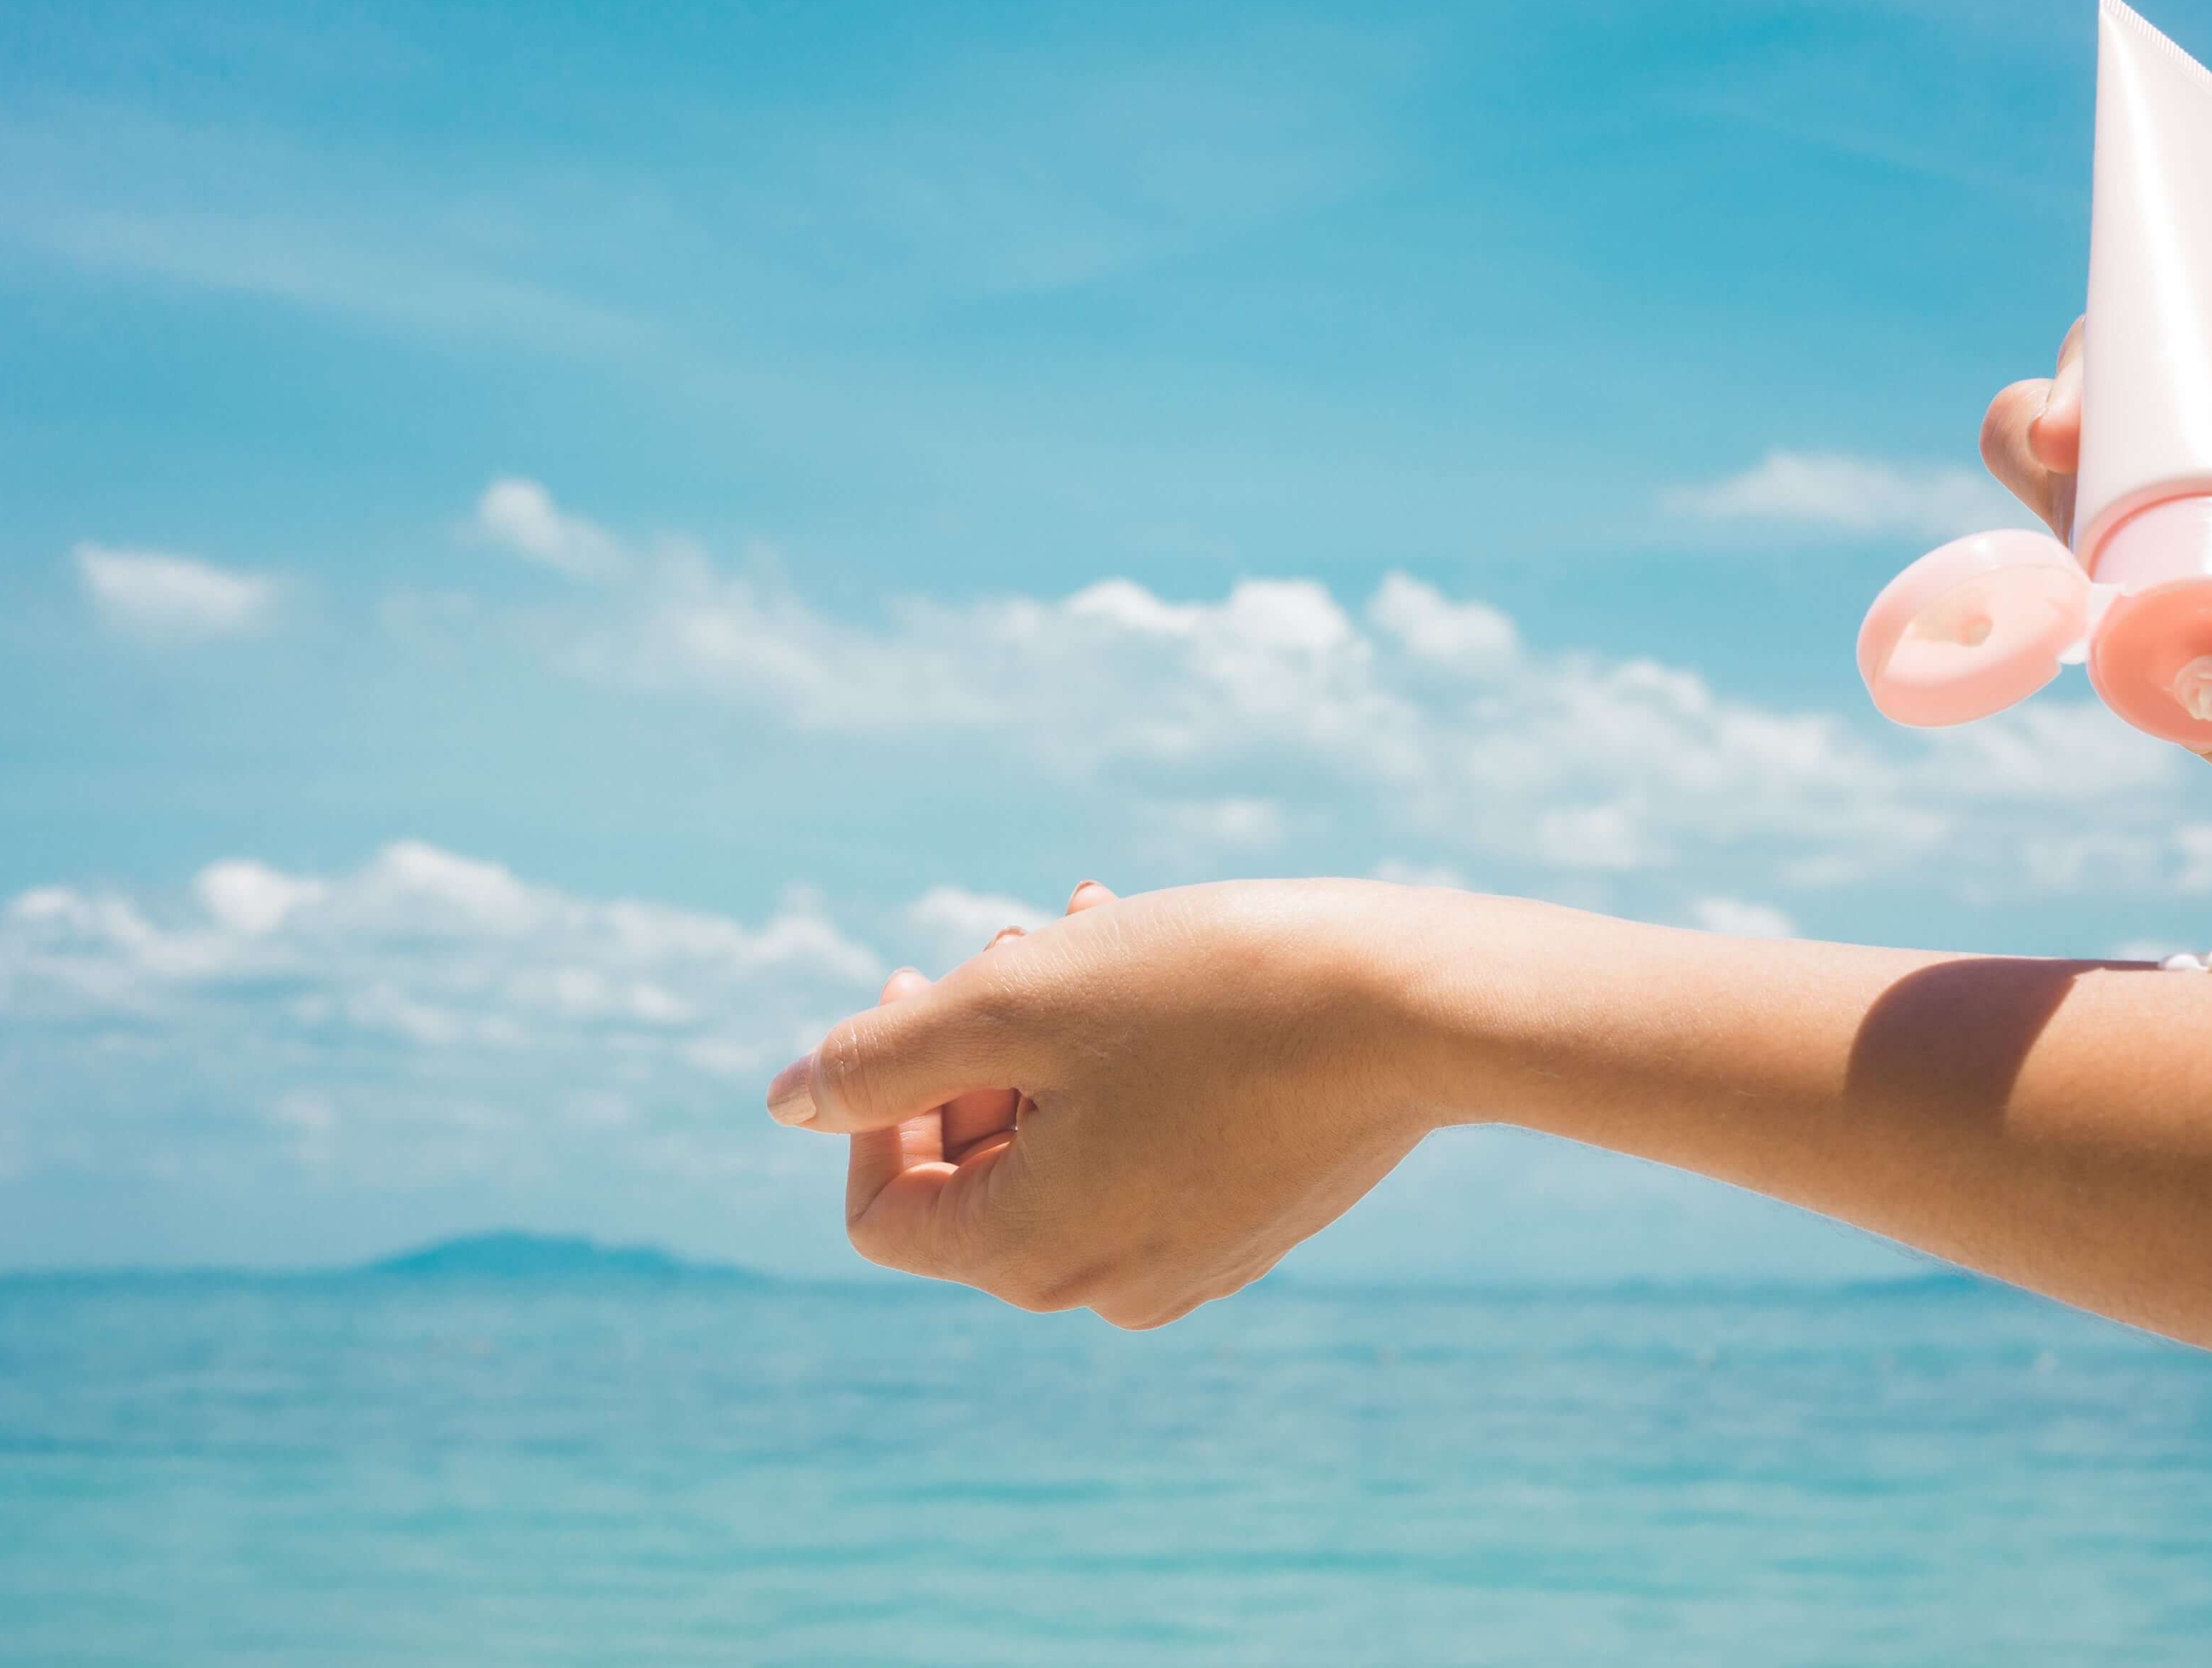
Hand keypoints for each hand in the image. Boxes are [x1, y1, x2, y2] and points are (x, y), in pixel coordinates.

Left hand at [768, 880, 1438, 1326]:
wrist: (1422, 1005)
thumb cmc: (1211, 992)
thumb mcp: (1016, 1000)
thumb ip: (881, 1058)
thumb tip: (789, 1102)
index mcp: (1030, 1255)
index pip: (883, 1209)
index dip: (877, 1099)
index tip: (925, 986)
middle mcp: (1106, 1288)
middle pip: (977, 1170)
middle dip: (977, 1045)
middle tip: (1025, 934)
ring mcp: (1190, 1263)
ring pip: (1065, 1143)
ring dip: (1054, 1034)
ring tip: (1095, 922)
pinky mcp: (1256, 1219)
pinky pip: (1149, 1148)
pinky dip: (1129, 1062)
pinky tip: (1167, 961)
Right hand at [1981, 227, 2211, 991]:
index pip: (2146, 370)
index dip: (2092, 370)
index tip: (2081, 399)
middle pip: (2080, 468)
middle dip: (2070, 465)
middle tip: (2089, 467)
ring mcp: (2208, 614)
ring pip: (2104, 575)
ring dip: (2209, 579)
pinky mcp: (2208, 715)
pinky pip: (2157, 681)